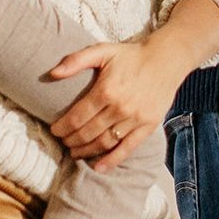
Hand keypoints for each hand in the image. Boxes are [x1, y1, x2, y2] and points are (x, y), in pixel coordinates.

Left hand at [48, 35, 189, 169]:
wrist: (166, 59)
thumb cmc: (131, 55)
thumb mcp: (102, 51)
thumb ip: (76, 60)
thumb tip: (52, 73)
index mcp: (106, 90)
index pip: (76, 117)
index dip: (62, 127)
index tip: (54, 130)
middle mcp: (120, 107)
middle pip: (88, 132)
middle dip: (71, 140)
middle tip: (63, 142)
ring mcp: (135, 119)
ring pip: (104, 143)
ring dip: (86, 151)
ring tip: (75, 152)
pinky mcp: (148, 126)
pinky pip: (127, 148)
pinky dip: (111, 160)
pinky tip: (98, 167)